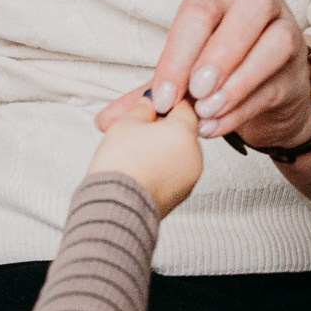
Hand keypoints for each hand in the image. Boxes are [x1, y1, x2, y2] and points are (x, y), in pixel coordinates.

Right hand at [86, 93, 203, 215]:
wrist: (116, 206)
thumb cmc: (121, 167)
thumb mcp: (125, 123)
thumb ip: (141, 109)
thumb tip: (147, 106)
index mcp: (185, 132)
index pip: (183, 107)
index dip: (164, 104)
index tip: (149, 108)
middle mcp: (194, 155)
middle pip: (181, 133)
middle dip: (161, 130)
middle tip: (136, 131)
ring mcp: (189, 178)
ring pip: (177, 154)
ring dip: (160, 150)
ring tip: (133, 154)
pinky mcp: (180, 195)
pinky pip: (173, 174)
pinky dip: (160, 169)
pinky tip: (138, 170)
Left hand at [96, 0, 310, 155]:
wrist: (266, 88)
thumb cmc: (218, 67)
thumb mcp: (182, 71)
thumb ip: (149, 91)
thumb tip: (104, 120)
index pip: (199, 12)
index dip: (179, 54)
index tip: (164, 95)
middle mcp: (259, 2)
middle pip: (249, 13)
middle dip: (220, 55)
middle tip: (195, 93)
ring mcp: (286, 33)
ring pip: (273, 47)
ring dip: (236, 83)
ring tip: (206, 112)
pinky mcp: (297, 71)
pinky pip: (274, 85)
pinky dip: (243, 109)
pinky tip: (216, 126)